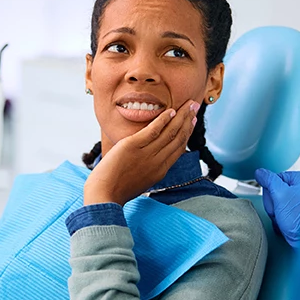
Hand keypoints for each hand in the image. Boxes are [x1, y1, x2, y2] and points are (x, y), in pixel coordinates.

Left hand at [84, 101, 200, 205]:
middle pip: (178, 138)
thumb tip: (152, 158)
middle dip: (188, 120)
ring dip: (181, 116)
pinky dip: (163, 120)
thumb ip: (149, 168)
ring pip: (169, 132)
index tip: (192, 121)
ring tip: (189, 104)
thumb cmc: (116, 189)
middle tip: (195, 106)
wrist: (104, 195)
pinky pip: (153, 130)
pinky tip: (170, 110)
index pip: (179, 148)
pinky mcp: (133, 146)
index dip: (187, 132)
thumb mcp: (140, 180)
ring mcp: (146, 154)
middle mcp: (158, 162)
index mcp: (160, 171)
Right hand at [254, 169, 299, 248]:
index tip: (275, 199)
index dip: (270, 190)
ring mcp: (299, 201)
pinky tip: (284, 222)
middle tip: (279, 210)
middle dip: (272, 203)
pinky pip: (280, 211)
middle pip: (274, 190)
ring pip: (275, 202)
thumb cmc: (299, 219)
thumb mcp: (280, 194)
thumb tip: (260, 172)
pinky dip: (279, 217)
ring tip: (282, 217)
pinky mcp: (296, 212)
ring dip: (275, 212)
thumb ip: (268, 180)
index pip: (274, 178)